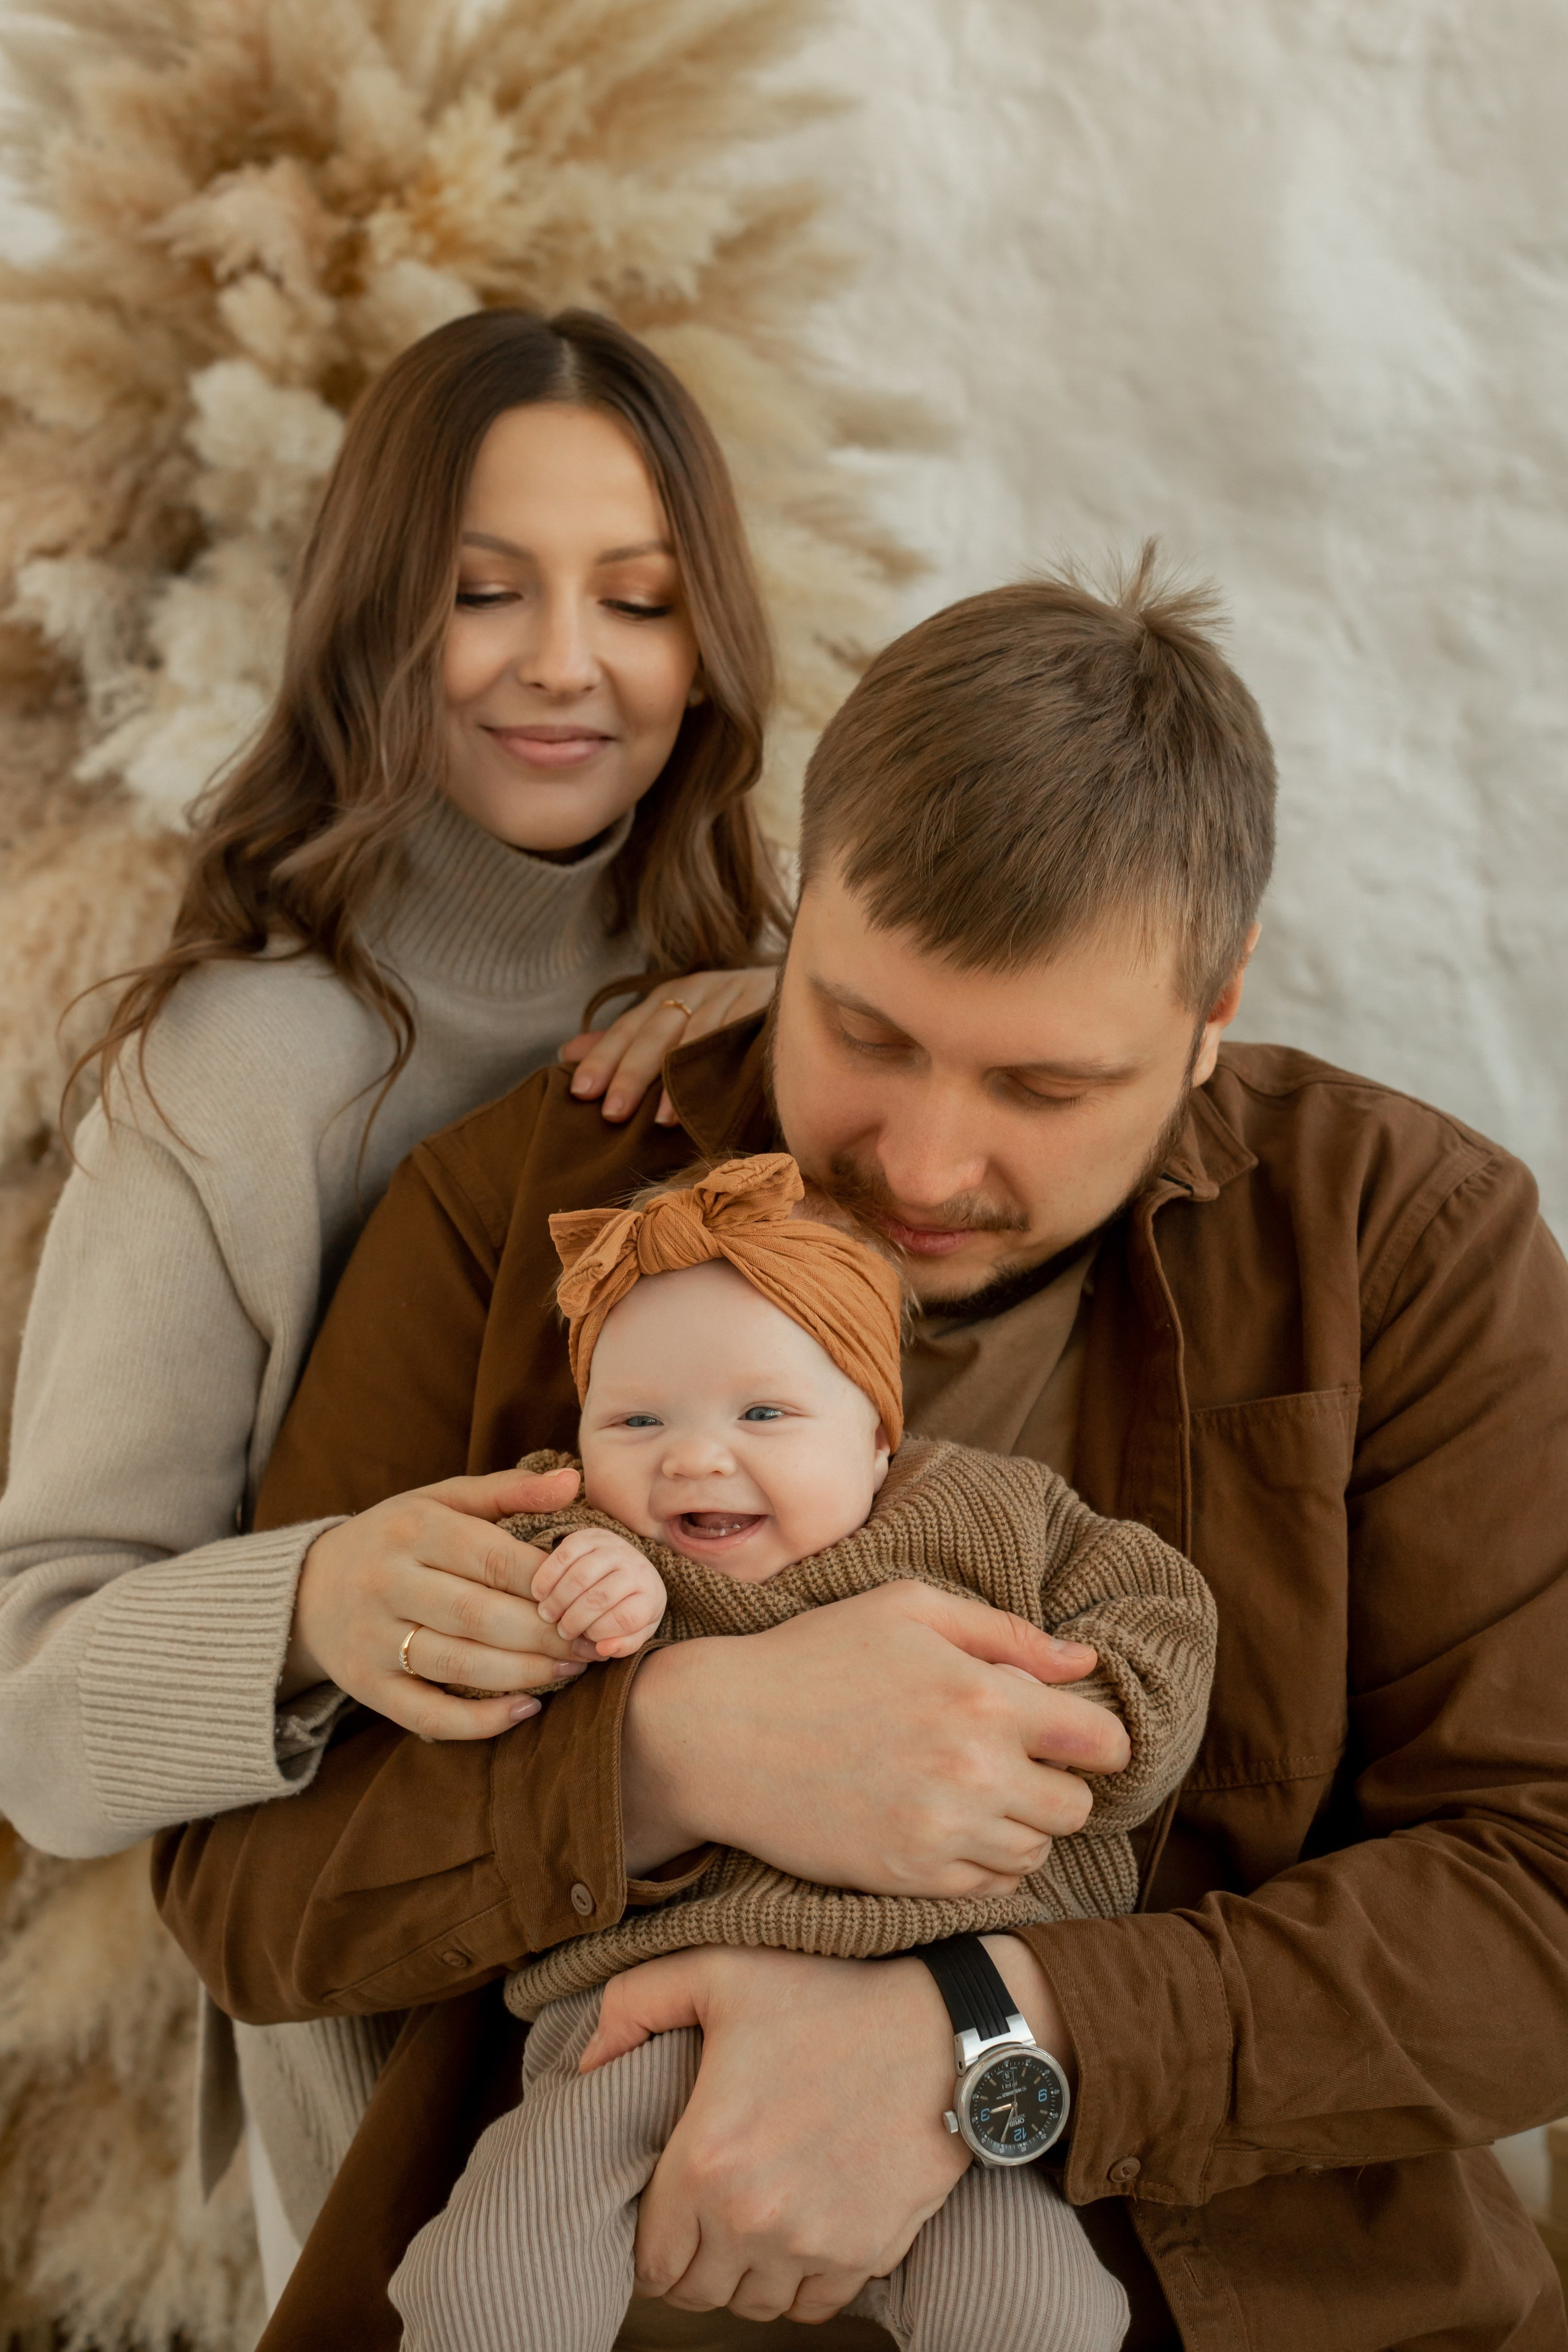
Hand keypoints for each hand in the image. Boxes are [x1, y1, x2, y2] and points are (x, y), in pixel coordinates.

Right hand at [284, 1464, 592, 1739]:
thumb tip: (572, 1482)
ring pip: (459, 1665)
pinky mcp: (366, 1687)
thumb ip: (507, 1490)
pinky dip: (480, 1722)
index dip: (551, 1582)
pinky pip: (428, 1714)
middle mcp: (387, 1582)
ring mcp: (372, 1639)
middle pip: (480, 1615)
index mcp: (412, 1529)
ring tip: (571, 1669)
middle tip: (594, 1642)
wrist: (308, 1587)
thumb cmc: (396, 1538)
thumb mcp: (441, 1501)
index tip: (593, 1594)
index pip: (494, 1558)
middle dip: (548, 1634)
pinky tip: (527, 1708)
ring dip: (525, 1674)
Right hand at [530, 1527, 667, 1657]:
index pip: (626, 1618)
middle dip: (575, 1619)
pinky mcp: (591, 1535)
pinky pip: (565, 1552)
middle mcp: (635, 1567)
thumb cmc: (630, 1607)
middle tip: (560, 1631)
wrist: (630, 1568)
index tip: (586, 1639)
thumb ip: (624, 1645)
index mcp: (650, 1594)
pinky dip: (548, 1574)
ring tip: (547, 1614)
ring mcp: (613, 1547)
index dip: (601, 1632)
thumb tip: (603, 1649)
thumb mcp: (636, 1631)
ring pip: (580, 1575)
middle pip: (600, 1597)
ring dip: (559, 1598)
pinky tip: (539, 1592)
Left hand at [560, 967, 777, 1124]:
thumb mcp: (674, 1022)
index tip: (579, 1091)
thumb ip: (624, 1040)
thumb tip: (566, 1051)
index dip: (603, 1057)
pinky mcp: (760, 1008)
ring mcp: (730, 997)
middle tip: (611, 1112)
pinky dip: (714, 1071)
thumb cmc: (726, 1016)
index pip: (628, 1027)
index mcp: (670, 995)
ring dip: (673, 1081)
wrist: (798, 987)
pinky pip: (733, 1041)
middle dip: (631, 1073)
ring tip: (655, 1120)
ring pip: (692, 1039)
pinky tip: (703, 1100)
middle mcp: (696, 991)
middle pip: (654, 1032)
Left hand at [580, 1946, 967, 2322]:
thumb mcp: (720, 1970)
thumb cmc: (829, 1992)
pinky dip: (800, 2284)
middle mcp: (755, 2218)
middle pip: (697, 2290)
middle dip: (692, 2261)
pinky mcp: (866, 2254)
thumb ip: (633, 2003)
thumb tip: (584, 2063)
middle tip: (704, 2218)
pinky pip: (813, 2307)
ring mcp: (815, 2244)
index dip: (649, 2241)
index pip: (651, 2259)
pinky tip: (800, 2234)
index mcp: (708, 2159)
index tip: (665, 2210)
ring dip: (744, 2275)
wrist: (943, 2026)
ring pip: (754, 2304)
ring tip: (750, 2225)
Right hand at [620, 1580, 1127, 1884]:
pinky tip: (951, 1823)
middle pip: (1077, 1806)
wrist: (721, 1733)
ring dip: (1022, 1824)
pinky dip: (987, 1861)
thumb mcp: (908, 1610)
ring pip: (1037, 1851)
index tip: (1073, 1733)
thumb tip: (1083, 1663)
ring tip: (976, 1791)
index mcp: (983, 1695)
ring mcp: (943, 1830)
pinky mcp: (910, 1876)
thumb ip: (1005, 1633)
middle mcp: (975, 1770)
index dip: (1096, 1737)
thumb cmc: (815, 1656)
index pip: (1100, 1741)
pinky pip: (992, 1887)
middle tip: (1016, 1760)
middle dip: (1059, 1782)